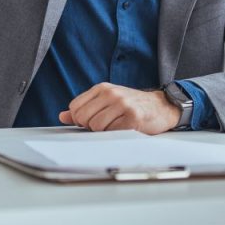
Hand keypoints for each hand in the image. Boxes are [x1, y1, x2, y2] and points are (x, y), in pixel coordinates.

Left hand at [58, 83, 179, 134]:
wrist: (161, 106)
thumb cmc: (132, 105)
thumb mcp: (107, 101)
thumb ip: (85, 108)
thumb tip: (62, 116)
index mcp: (102, 88)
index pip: (75, 108)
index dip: (81, 119)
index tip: (93, 120)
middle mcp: (111, 93)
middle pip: (83, 118)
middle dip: (91, 127)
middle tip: (106, 124)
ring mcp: (122, 104)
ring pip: (96, 126)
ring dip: (104, 132)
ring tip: (117, 126)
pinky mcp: (133, 117)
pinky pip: (112, 132)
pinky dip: (116, 135)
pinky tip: (125, 128)